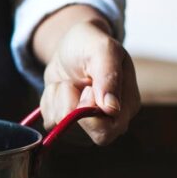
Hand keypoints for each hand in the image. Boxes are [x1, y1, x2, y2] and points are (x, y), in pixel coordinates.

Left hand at [34, 6, 140, 144]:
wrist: (72, 45)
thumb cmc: (92, 44)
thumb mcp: (103, 50)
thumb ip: (109, 76)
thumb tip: (111, 109)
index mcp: (127, 106)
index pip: (107, 131)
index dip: (88, 111)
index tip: (86, 87)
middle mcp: (109, 122)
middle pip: (82, 133)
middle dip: (70, 104)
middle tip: (78, 82)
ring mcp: (87, 126)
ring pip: (60, 127)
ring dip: (58, 98)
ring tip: (71, 82)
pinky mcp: (67, 124)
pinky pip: (49, 121)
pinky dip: (49, 101)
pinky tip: (62, 88)